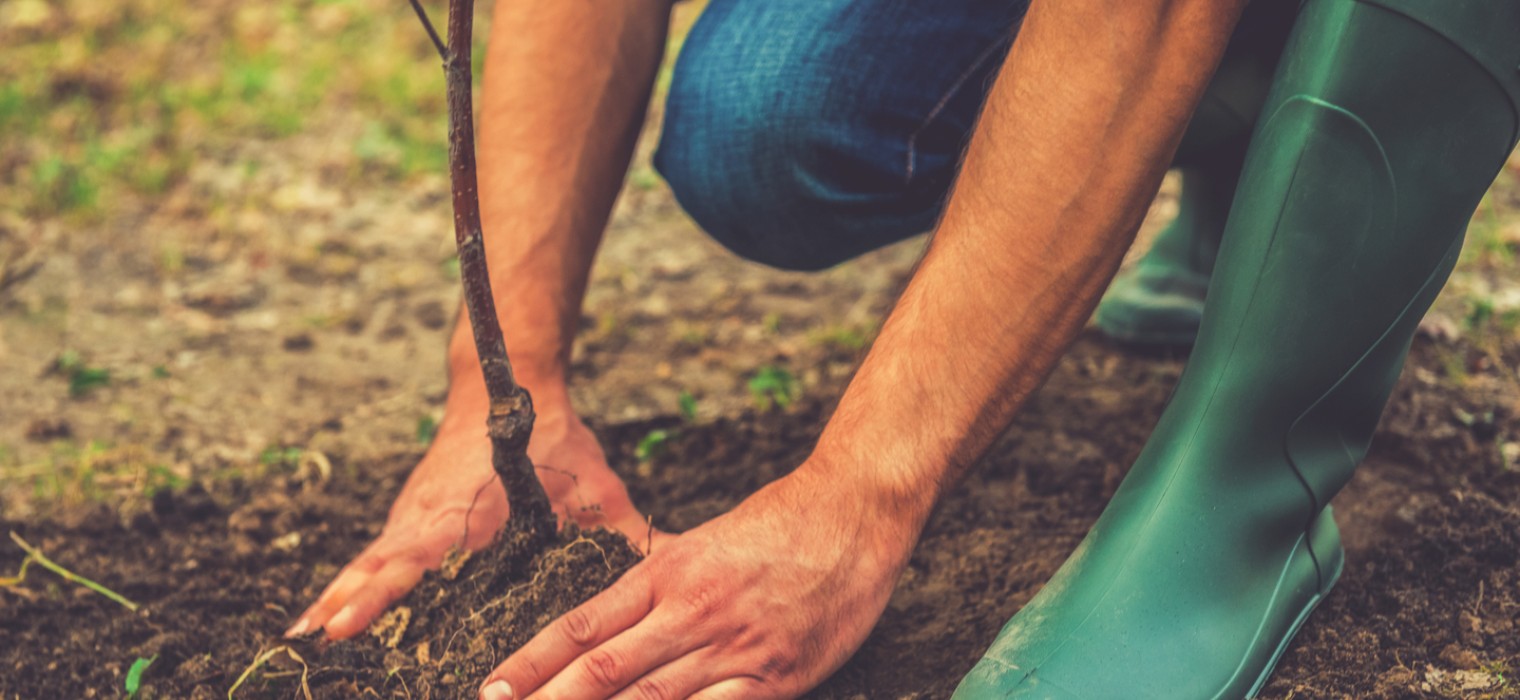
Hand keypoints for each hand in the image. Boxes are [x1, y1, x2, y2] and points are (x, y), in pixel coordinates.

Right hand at [288, 397, 668, 640]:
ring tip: (304, 643)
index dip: (379, 595)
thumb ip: (629, 533)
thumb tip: (679, 563)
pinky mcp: (410, 518)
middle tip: (315, 647)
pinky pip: (375, 557)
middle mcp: (429, 518)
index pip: (415, 561)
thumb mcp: (596, 487)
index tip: (342, 627)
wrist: (506, 382)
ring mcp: (413, 517)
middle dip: (347, 607)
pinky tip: (325, 620)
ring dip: (338, 599)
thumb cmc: (555, 437)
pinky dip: (349, 584)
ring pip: (369, 564)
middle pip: (378, 569)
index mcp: (468, 514)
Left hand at [477, 466, 920, 699]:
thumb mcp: (703, 544)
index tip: (490, 689)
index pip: (582, 626)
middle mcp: (690, 610)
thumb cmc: (778, 524)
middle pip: (603, 671)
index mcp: (666, 573)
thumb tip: (609, 625)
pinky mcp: (776, 674)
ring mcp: (733, 646)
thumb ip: (658, 586)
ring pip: (650, 699)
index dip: (531, 662)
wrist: (852, 510)